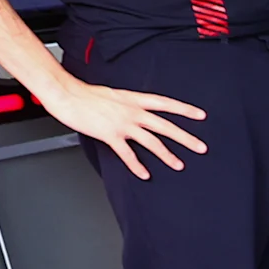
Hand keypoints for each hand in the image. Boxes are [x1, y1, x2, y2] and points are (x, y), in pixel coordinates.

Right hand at [41, 75, 206, 180]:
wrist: (68, 94)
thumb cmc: (87, 94)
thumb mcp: (116, 94)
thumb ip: (129, 104)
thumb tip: (138, 111)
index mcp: (134, 99)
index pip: (166, 103)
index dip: (184, 109)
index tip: (201, 115)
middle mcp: (132, 112)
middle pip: (165, 126)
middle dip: (185, 138)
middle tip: (201, 147)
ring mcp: (122, 124)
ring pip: (151, 142)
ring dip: (167, 155)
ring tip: (179, 165)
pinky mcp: (110, 135)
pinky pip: (127, 154)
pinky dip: (137, 166)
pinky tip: (145, 174)